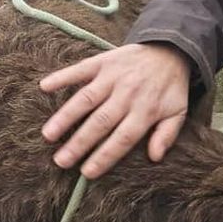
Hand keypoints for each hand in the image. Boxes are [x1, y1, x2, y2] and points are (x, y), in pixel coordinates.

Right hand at [39, 43, 192, 178]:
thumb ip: (167, 135)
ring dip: (66, 116)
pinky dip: (63, 76)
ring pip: (86, 99)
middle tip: (61, 161)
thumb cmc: (170, 87)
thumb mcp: (178, 112)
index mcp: (145, 110)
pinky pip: (80, 69)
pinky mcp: (103, 61)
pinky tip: (44, 87)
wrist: (170, 49)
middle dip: (79, 143)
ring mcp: (113, 77)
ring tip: (49, 135)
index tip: (87, 172)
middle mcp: (127, 94)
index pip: (123, 139)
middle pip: (100, 122)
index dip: (105, 156)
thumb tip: (155, 157)